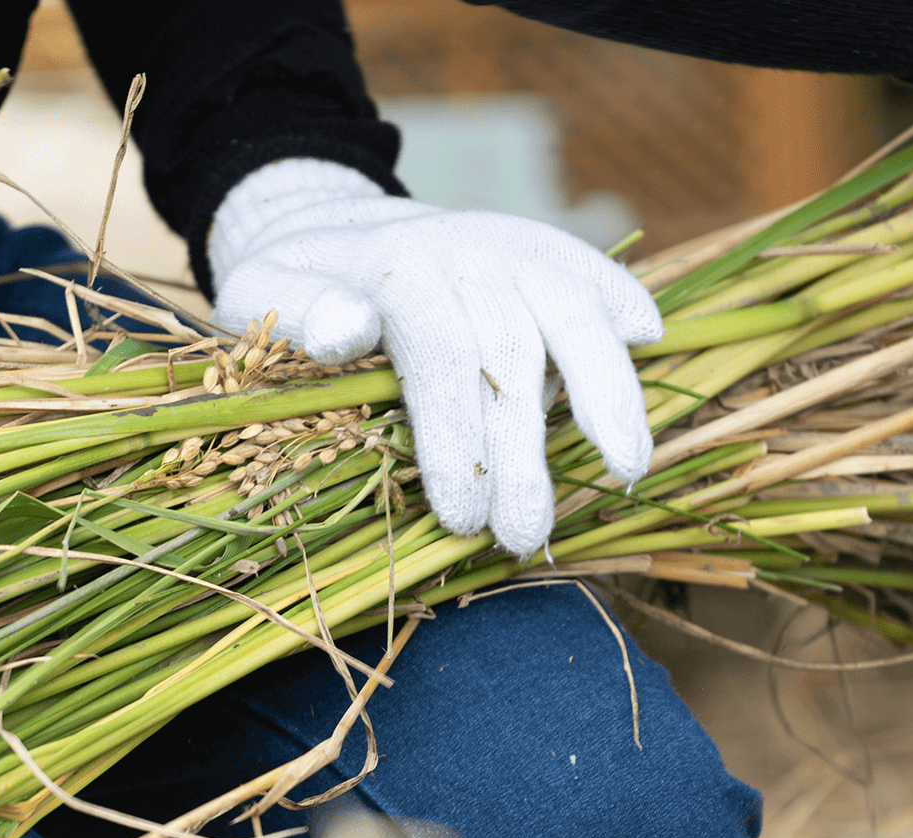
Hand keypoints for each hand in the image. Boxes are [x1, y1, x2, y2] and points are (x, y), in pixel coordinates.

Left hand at [207, 159, 661, 557]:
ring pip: (573, 318)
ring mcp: (514, 248)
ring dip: (607, 393)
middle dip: (522, 455)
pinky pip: (594, 274)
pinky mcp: (547, 253)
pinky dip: (626, 303)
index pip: (439, 352)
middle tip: (521, 537)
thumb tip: (346, 329)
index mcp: (398, 268)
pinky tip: (652, 342)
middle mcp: (468, 251)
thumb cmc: (296, 286)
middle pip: (512, 354)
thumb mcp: (260, 293)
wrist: (338, 225)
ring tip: (628, 471)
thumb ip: (299, 313)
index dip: (455, 436)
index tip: (459, 515)